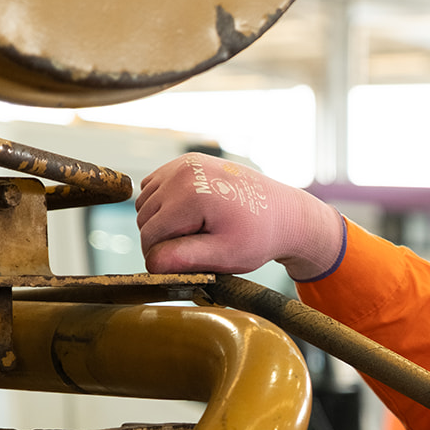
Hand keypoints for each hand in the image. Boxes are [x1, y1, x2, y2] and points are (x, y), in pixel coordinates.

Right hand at [135, 153, 344, 280]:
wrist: (284, 214)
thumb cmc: (259, 237)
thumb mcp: (225, 255)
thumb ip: (185, 258)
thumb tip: (152, 262)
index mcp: (190, 194)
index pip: (150, 234)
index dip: (159, 257)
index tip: (180, 268)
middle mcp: (183, 172)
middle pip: (145, 217)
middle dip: (162, 239)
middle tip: (194, 251)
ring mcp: (185, 162)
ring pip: (147, 202)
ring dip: (162, 221)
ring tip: (196, 233)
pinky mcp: (188, 161)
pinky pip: (156, 187)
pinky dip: (165, 204)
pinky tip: (190, 217)